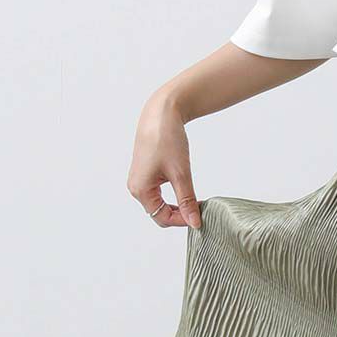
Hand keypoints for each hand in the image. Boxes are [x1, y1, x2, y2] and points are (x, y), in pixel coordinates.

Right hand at [127, 88, 201, 228]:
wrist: (161, 113)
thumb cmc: (166, 139)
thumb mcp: (181, 174)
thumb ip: (187, 200)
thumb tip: (195, 223)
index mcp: (140, 190)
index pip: (162, 218)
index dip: (182, 220)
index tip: (201, 216)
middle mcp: (135, 187)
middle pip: (159, 213)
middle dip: (179, 214)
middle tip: (199, 207)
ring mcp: (139, 180)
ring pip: (159, 203)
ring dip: (176, 204)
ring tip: (194, 199)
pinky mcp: (144, 172)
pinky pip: (157, 192)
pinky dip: (172, 194)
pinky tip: (184, 188)